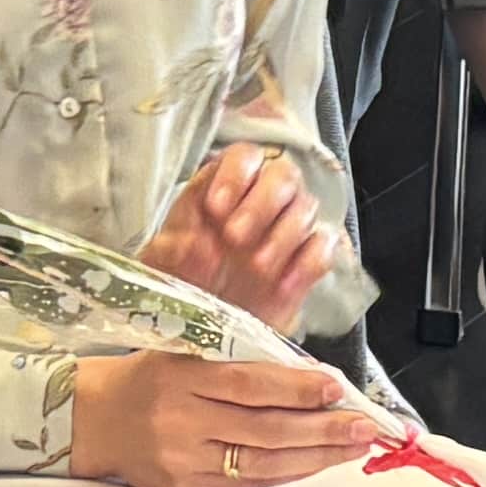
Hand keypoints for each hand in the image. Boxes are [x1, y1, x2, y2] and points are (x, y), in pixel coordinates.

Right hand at [69, 348, 377, 486]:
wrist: (90, 419)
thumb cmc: (144, 377)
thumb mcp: (181, 352)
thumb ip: (237, 362)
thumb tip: (304, 376)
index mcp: (178, 376)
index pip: (248, 385)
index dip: (295, 387)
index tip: (335, 386)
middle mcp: (179, 422)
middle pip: (263, 429)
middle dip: (321, 428)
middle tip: (363, 425)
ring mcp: (182, 462)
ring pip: (260, 463)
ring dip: (314, 457)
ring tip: (351, 447)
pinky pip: (245, 485)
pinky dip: (285, 474)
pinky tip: (313, 464)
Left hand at [143, 147, 333, 332]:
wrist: (203, 330)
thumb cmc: (181, 282)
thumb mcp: (163, 265)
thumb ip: (171, 248)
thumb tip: (190, 242)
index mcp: (226, 188)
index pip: (245, 156)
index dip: (235, 175)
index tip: (216, 208)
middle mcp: (262, 201)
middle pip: (284, 175)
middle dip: (262, 202)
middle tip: (235, 236)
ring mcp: (288, 230)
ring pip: (307, 207)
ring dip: (284, 234)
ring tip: (257, 267)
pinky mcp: (306, 263)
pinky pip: (323, 248)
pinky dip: (307, 263)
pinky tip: (283, 284)